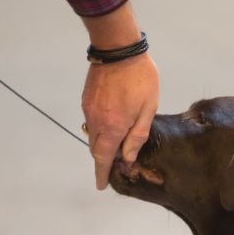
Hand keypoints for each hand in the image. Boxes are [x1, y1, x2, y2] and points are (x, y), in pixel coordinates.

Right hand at [81, 2, 158, 189]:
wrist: (118, 49)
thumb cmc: (140, 78)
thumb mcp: (147, 109)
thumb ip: (137, 136)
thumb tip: (128, 157)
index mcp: (112, 127)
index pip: (104, 158)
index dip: (102, 173)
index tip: (101, 185)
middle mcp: (96, 121)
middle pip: (96, 149)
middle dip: (103, 161)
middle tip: (112, 167)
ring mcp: (88, 109)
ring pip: (92, 135)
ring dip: (101, 144)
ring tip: (115, 147)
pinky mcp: (86, 98)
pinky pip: (91, 121)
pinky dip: (99, 129)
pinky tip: (111, 124)